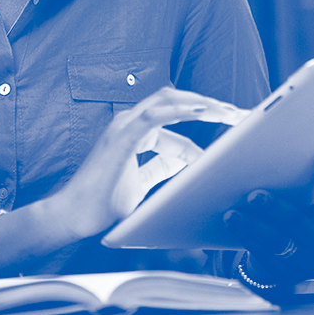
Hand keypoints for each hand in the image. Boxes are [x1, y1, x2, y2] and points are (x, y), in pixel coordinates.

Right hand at [47, 87, 248, 241]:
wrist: (75, 215)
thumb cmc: (104, 201)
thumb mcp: (142, 183)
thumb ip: (160, 168)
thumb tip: (186, 161)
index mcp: (135, 130)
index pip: (176, 117)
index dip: (204, 121)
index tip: (232, 126)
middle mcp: (129, 122)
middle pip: (174, 100)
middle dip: (208, 103)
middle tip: (238, 113)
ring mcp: (124, 126)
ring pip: (167, 100)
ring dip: (200, 103)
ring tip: (228, 110)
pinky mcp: (122, 137)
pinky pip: (155, 116)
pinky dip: (180, 110)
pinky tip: (202, 110)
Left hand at [222, 155, 313, 291]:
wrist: (303, 264)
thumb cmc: (305, 224)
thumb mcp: (313, 213)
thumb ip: (304, 193)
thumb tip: (277, 160)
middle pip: (297, 223)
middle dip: (274, 208)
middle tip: (254, 194)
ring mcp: (304, 266)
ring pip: (275, 242)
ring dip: (251, 226)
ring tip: (232, 213)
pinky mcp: (284, 277)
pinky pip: (262, 254)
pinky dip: (246, 237)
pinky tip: (232, 224)